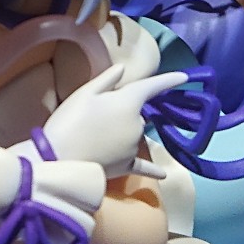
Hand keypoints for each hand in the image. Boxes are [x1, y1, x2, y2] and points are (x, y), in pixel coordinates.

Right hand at [40, 64, 192, 177]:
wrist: (59, 158)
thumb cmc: (69, 120)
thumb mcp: (84, 93)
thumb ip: (107, 80)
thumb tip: (124, 69)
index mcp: (129, 102)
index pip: (152, 87)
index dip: (169, 80)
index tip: (184, 77)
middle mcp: (137, 125)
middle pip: (137, 113)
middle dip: (124, 110)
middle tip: (96, 113)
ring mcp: (134, 148)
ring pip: (134, 134)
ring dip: (123, 132)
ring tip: (96, 135)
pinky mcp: (126, 166)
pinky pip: (143, 166)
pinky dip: (153, 169)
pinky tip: (163, 174)